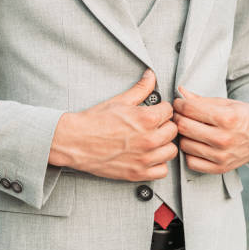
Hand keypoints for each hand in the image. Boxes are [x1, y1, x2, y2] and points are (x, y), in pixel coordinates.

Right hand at [48, 69, 178, 180]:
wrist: (75, 141)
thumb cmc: (94, 122)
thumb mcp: (120, 100)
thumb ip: (140, 88)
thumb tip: (151, 76)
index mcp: (146, 119)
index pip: (169, 111)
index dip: (161, 109)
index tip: (155, 112)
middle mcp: (149, 139)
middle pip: (173, 130)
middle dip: (164, 126)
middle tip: (153, 126)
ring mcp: (144, 158)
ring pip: (171, 151)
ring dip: (164, 145)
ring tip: (153, 141)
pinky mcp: (138, 173)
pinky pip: (162, 171)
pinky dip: (158, 165)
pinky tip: (149, 157)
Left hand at [172, 86, 248, 173]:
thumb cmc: (244, 117)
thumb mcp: (227, 103)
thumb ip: (201, 100)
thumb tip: (180, 92)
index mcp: (227, 118)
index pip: (189, 109)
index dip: (179, 104)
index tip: (179, 103)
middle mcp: (224, 138)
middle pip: (184, 126)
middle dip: (177, 117)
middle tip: (179, 114)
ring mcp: (221, 156)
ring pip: (184, 144)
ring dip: (183, 135)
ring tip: (189, 129)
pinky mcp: (219, 168)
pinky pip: (191, 162)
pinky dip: (189, 152)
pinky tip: (194, 144)